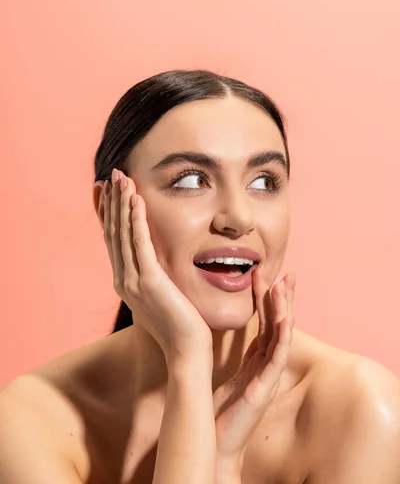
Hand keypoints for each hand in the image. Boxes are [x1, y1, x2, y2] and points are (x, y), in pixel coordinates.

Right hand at [102, 169, 212, 363]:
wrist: (187, 353)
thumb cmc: (181, 327)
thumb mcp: (164, 296)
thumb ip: (156, 277)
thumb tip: (158, 262)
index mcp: (127, 282)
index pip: (114, 240)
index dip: (109, 213)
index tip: (107, 191)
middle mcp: (124, 279)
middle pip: (113, 232)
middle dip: (112, 202)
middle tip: (110, 175)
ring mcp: (134, 281)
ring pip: (123, 233)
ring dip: (121, 203)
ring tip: (120, 177)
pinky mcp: (150, 282)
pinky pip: (140, 243)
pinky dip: (136, 219)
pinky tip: (136, 198)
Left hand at [213, 268, 294, 475]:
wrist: (213, 442)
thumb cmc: (216, 410)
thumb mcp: (221, 372)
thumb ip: (223, 351)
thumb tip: (206, 326)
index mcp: (255, 360)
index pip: (265, 322)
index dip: (267, 299)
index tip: (264, 274)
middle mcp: (265, 364)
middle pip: (278, 324)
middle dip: (282, 298)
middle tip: (285, 272)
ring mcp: (268, 375)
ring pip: (282, 335)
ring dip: (285, 309)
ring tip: (284, 284)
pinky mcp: (265, 387)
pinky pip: (278, 357)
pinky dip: (284, 336)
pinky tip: (286, 318)